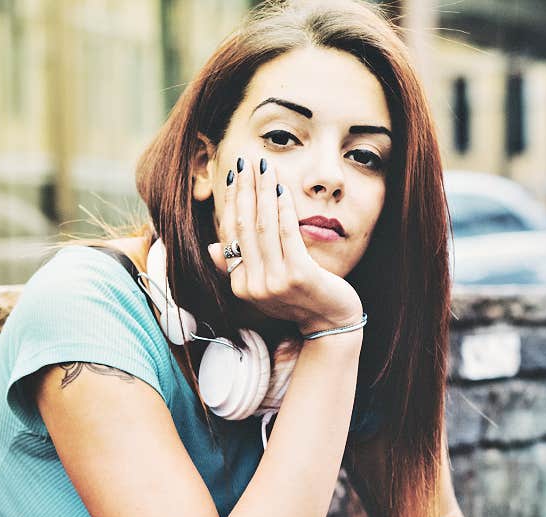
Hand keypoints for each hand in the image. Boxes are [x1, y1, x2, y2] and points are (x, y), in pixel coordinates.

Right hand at [206, 155, 362, 334]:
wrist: (331, 324)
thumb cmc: (299, 300)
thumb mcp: (264, 286)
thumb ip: (238, 268)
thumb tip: (214, 248)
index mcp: (240, 286)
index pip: (230, 236)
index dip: (232, 203)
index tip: (235, 177)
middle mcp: (253, 285)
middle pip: (244, 227)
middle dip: (245, 189)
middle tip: (246, 162)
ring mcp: (275, 282)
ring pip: (264, 226)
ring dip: (263, 191)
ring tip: (264, 167)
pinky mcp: (299, 275)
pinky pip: (287, 233)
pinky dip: (283, 207)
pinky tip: (281, 188)